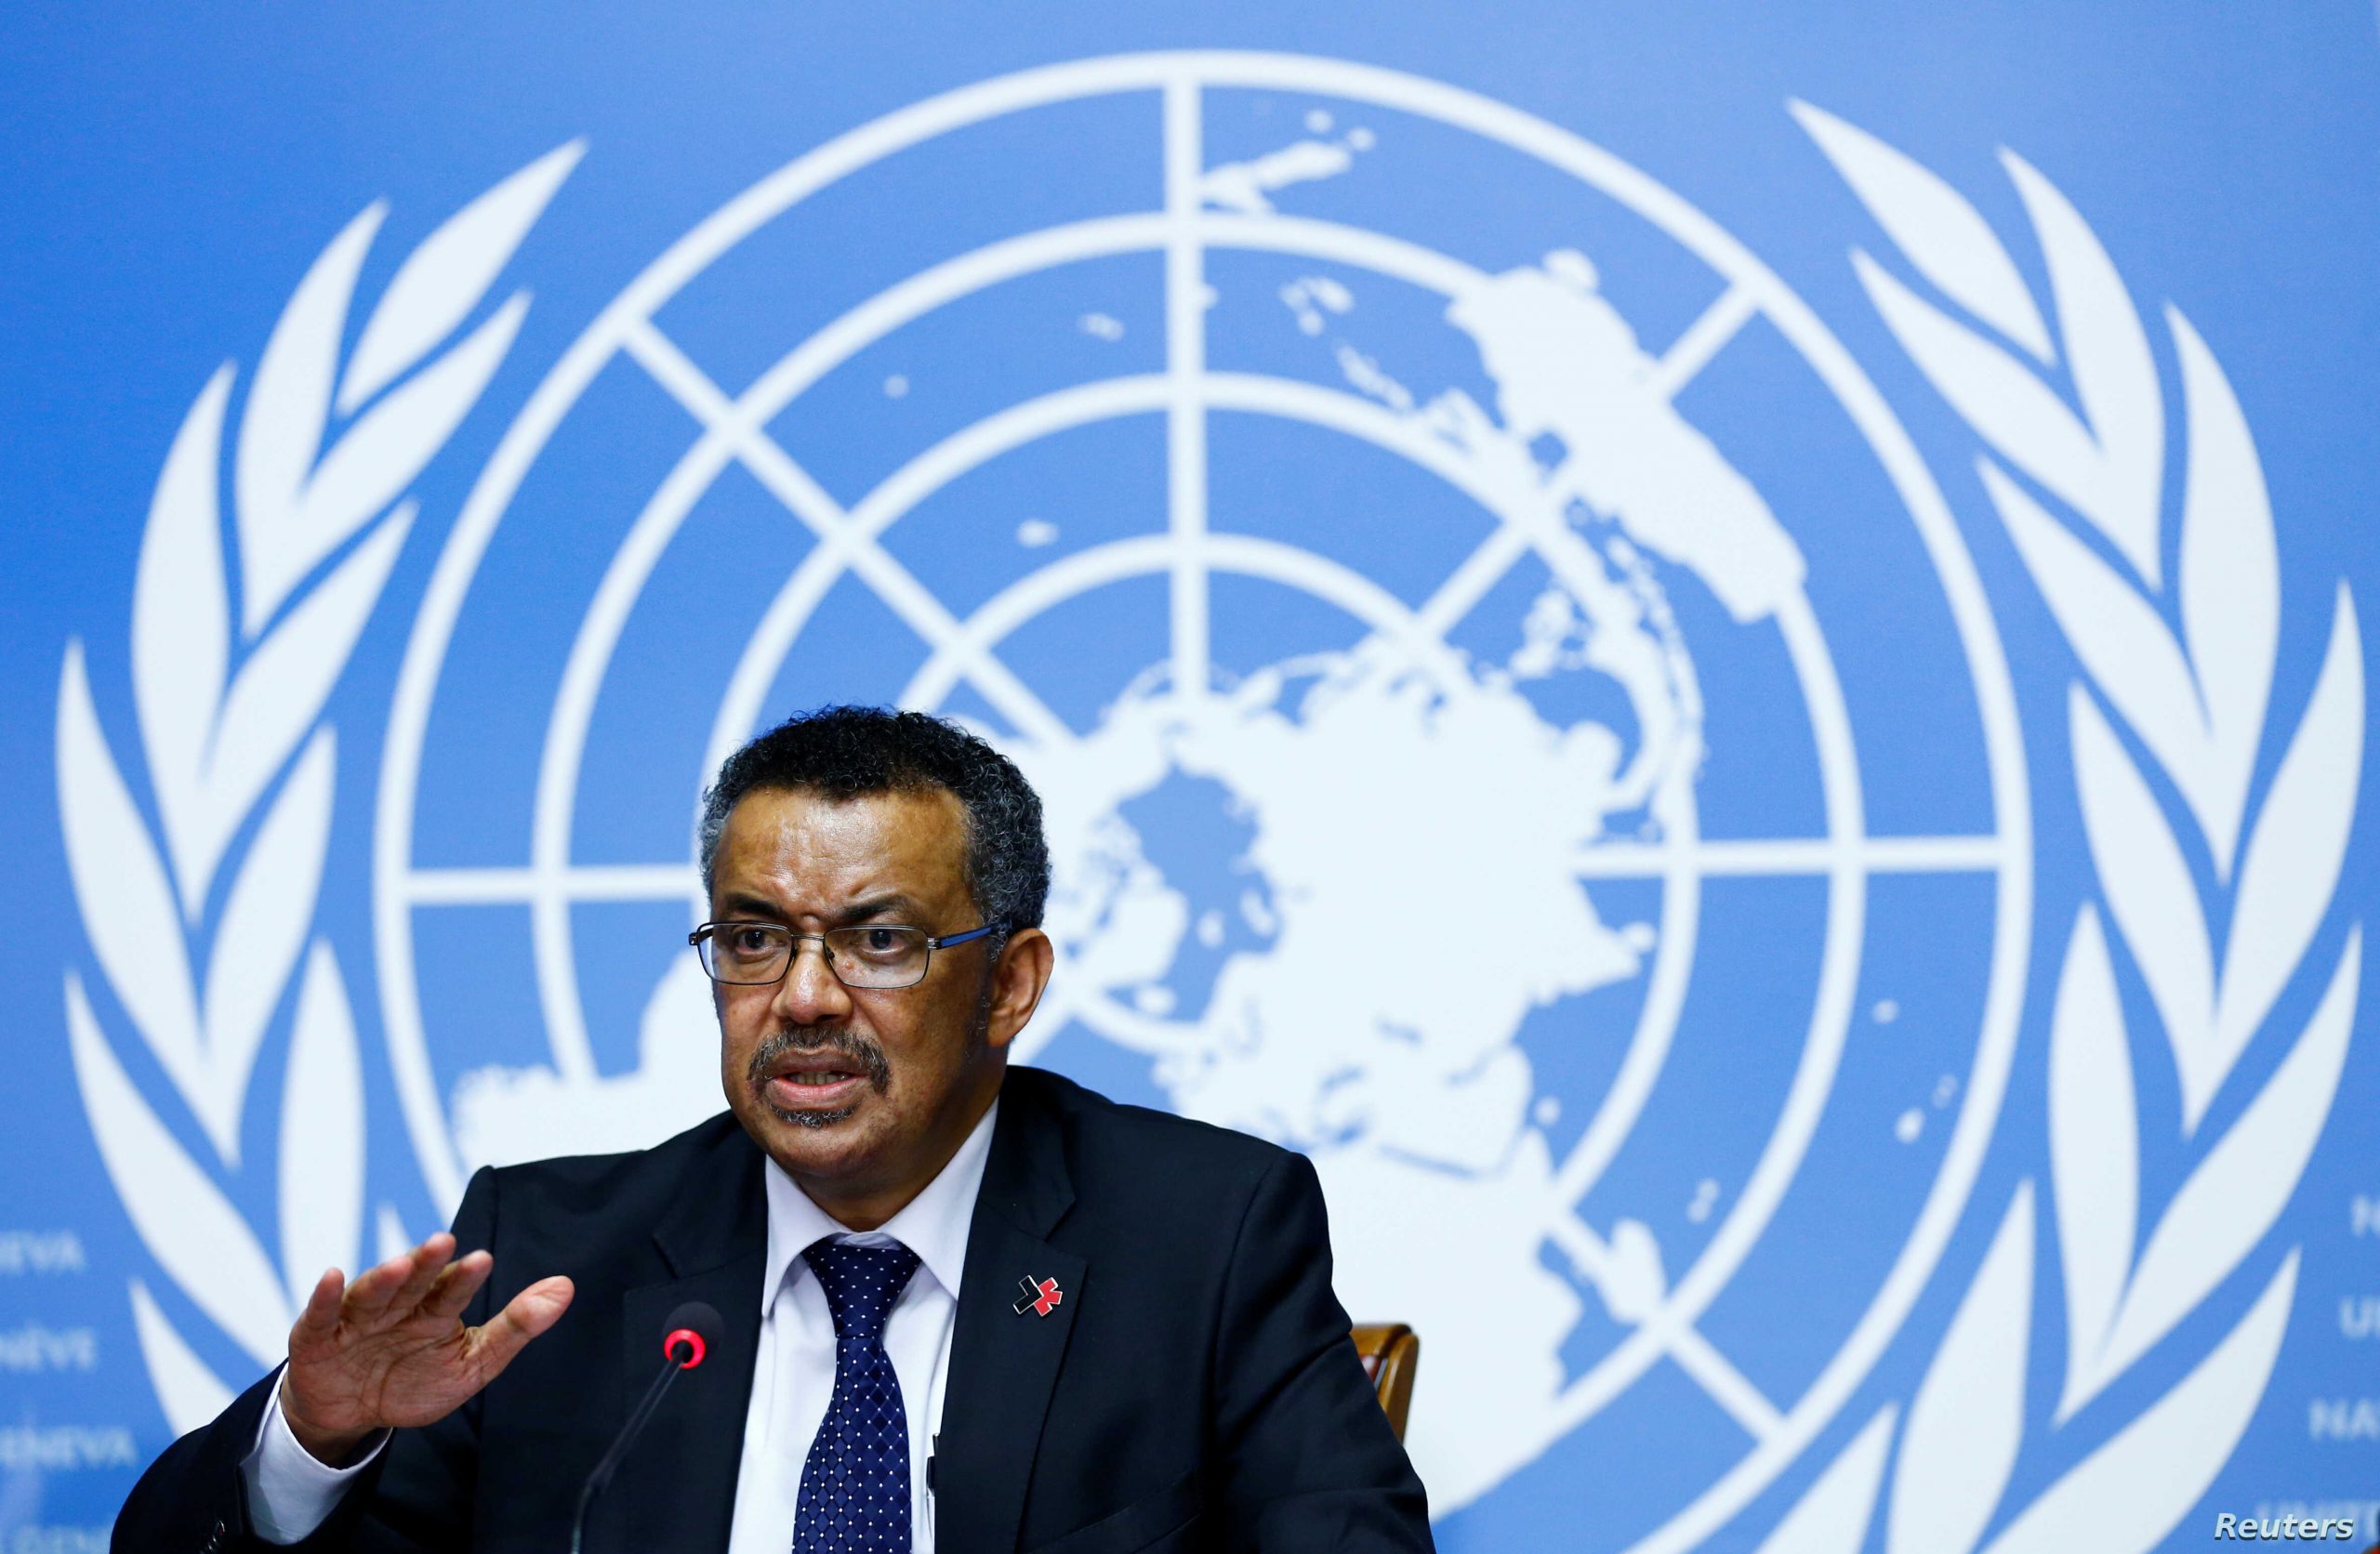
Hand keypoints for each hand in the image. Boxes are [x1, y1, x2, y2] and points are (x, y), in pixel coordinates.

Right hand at [279, 1233, 573, 1465]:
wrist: (354, 1415)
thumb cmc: (414, 1380)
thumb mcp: (472, 1362)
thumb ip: (516, 1327)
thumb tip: (566, 1287)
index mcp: (434, 1309)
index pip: (453, 1290)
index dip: (466, 1277)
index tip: (485, 1260)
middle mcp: (398, 1306)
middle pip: (413, 1282)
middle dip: (426, 1263)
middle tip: (444, 1242)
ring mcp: (356, 1319)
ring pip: (371, 1294)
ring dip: (383, 1278)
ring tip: (399, 1266)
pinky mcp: (317, 1338)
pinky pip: (319, 1314)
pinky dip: (323, 1296)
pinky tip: (332, 1276)